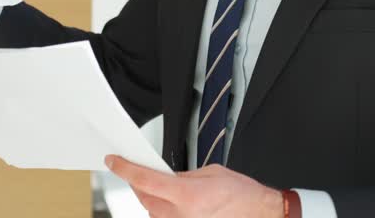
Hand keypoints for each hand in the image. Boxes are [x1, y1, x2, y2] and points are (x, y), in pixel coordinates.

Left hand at [104, 155, 284, 217]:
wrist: (260, 215)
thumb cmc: (243, 195)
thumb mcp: (211, 173)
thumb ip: (183, 175)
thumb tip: (164, 176)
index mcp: (186, 195)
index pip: (144, 180)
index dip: (125, 168)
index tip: (114, 161)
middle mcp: (180, 216)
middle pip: (144, 197)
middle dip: (138, 183)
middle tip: (138, 169)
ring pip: (152, 211)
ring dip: (151, 197)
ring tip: (161, 186)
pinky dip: (162, 209)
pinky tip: (171, 202)